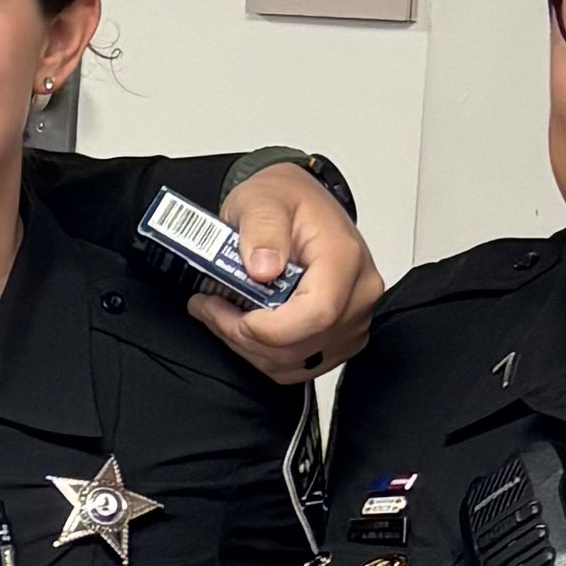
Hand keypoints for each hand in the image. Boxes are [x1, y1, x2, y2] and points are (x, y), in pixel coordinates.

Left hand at [200, 170, 380, 386]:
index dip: (268, 328)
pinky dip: (263, 354)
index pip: (318, 313)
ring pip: (296, 362)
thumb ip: (262, 228)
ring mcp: (352, 320)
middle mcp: (358, 293)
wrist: (297, 203)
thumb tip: (263, 267)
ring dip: (248, 347)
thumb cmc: (285, 200)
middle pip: (302, 344)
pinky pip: (298, 366)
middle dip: (243, 335)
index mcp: (345, 258)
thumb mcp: (262, 199)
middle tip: (207, 306)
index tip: (227, 310)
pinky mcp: (339, 338)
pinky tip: (243, 326)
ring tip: (219, 312)